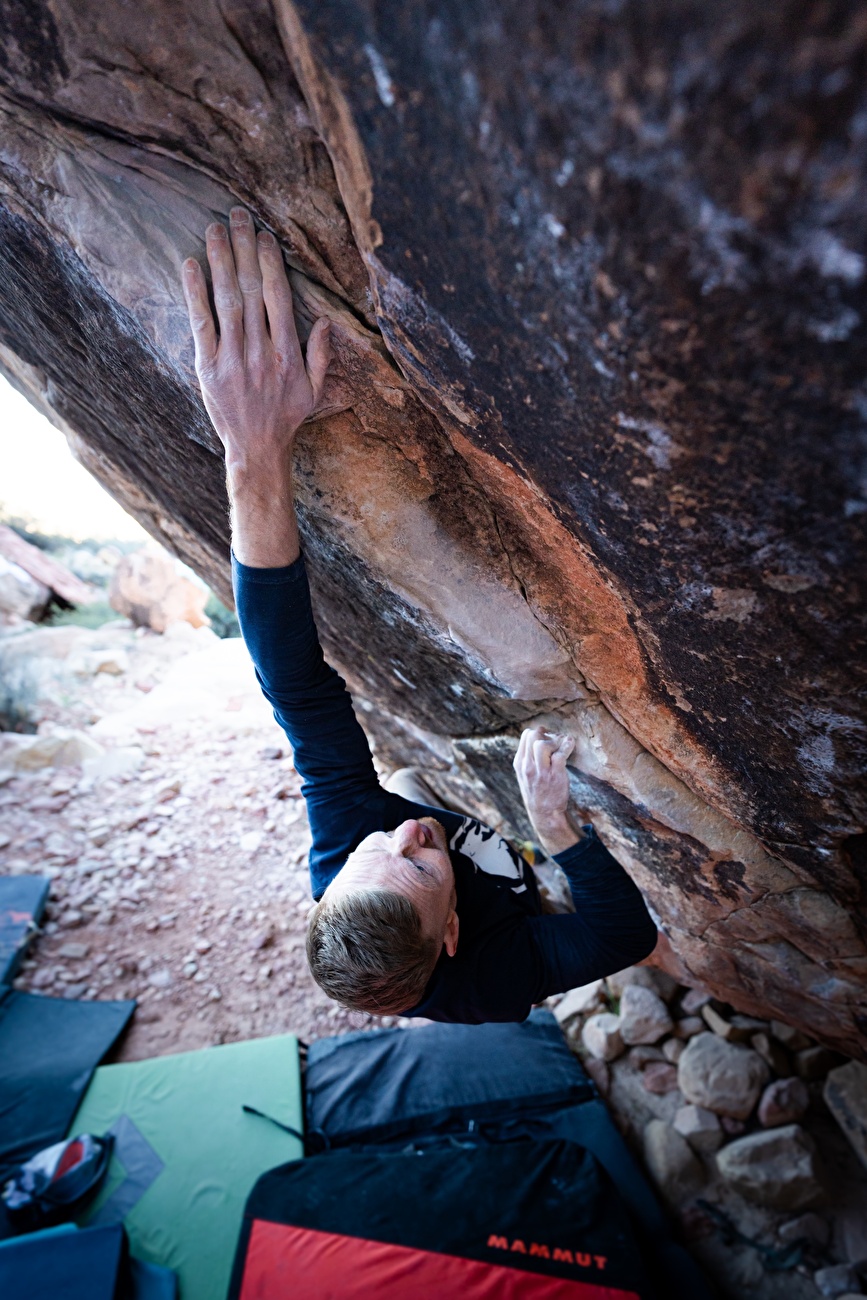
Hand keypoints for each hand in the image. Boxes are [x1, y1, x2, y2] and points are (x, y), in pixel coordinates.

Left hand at [182, 208, 329, 479]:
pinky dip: (194, 293)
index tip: (264, 235)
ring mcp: (232, 359)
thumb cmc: (287, 418)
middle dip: (244, 248)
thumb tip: (324, 320)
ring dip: (219, 260)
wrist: (257, 449)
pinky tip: (190, 266)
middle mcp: (261, 352)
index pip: (277, 296)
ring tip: (214, 229)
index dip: (270, 262)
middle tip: (237, 215)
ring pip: (226, 300)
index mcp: (288, 353)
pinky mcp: (208, 368)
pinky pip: (200, 324)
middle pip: (251, 289)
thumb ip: (320, 354)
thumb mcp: (314, 389)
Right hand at [513, 726, 580, 856]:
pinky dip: (568, 745)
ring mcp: (541, 771)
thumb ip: (529, 758)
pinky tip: (570, 745)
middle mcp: (528, 766)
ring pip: (543, 743)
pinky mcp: (555, 775)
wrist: (545, 815)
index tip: (548, 738)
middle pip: (533, 735)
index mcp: (520, 763)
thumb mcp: (525, 775)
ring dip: (555, 741)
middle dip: (547, 733)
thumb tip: (540, 738)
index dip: (539, 732)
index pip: (526, 735)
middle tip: (556, 741)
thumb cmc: (538, 793)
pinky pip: (561, 754)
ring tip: (562, 747)